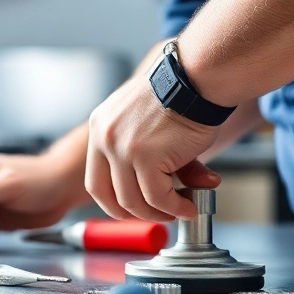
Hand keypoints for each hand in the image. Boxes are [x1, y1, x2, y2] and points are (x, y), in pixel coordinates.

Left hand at [86, 77, 220, 221]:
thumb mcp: (154, 126)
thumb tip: (174, 194)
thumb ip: (156, 161)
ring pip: (132, 200)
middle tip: (157, 215)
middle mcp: (104, 137)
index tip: (132, 209)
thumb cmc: (183, 94)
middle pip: (105, 194)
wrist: (197, 77)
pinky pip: (158, 196)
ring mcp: (121, 148)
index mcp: (101, 127)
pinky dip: (174, 207)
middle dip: (133, 213)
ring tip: (179, 210)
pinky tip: (188, 206)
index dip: (113, 200)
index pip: (96, 178)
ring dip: (158, 213)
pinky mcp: (144, 156)